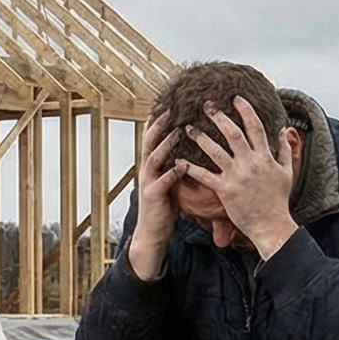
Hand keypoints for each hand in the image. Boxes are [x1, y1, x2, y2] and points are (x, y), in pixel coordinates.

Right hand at [125, 114, 185, 280]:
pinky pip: (164, 181)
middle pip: (149, 142)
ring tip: (177, 131)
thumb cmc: (164, 210)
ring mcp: (148, 183)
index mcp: (152, 167)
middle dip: (158, 125)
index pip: (154, 139)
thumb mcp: (171, 186)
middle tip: (170, 109)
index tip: (168, 105)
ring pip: (154, 158)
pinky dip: (174, 172)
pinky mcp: (153, 196)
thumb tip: (191, 155)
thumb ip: (177, 170)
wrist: (152, 235)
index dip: (159, 122)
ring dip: (165, 144)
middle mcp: (147, 171)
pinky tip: (184, 165)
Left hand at [180, 97, 299, 256]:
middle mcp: (250, 163)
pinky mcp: (225, 190)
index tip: (236, 99)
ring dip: (201, 138)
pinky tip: (179, 160)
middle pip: (233, 134)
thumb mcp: (287, 172)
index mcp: (265, 157)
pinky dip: (191, 168)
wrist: (271, 225)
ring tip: (189, 128)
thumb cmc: (278, 200)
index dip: (246, 111)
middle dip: (219, 117)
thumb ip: (285, 149)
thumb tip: (284, 130)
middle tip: (207, 105)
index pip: (255, 127)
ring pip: (216, 151)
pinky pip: (205, 176)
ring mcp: (236, 176)